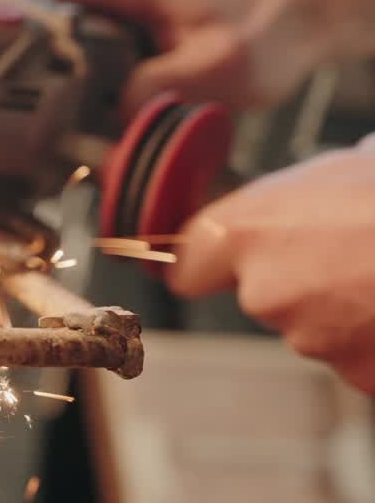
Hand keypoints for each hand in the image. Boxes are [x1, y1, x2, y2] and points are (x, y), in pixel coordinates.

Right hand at [0, 0, 333, 115]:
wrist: (291, 12)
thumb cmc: (262, 33)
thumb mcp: (216, 73)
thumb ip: (151, 92)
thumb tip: (95, 126)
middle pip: (19, 15)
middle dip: (19, 65)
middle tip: (30, 117)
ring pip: (37, 28)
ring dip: (43, 70)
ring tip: (59, 114)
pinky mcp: (102, 0)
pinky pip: (60, 33)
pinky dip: (66, 67)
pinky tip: (83, 101)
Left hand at [170, 145, 374, 392]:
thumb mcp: (339, 169)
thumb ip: (289, 199)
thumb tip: (285, 200)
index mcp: (245, 231)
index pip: (186, 267)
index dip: (204, 265)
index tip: (212, 266)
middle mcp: (264, 290)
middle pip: (260, 297)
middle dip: (297, 282)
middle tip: (350, 254)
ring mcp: (311, 338)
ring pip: (314, 329)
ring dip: (344, 311)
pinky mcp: (357, 373)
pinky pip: (359, 356)